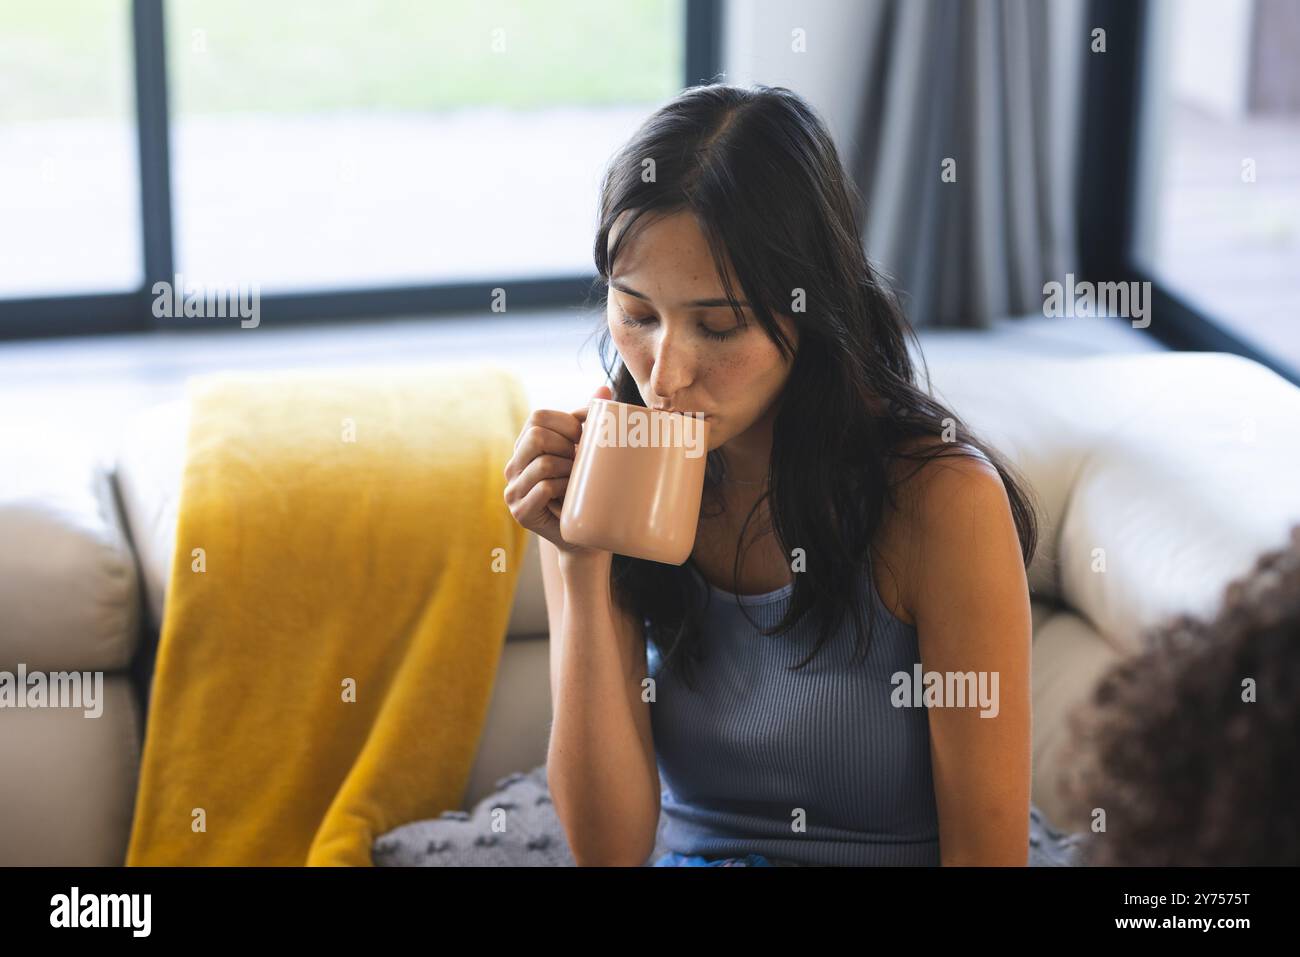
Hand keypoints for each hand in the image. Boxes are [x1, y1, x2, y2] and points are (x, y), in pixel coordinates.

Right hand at [503, 385, 612, 554]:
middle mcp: (514, 465)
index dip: (567, 424)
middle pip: (536, 436)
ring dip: (569, 470)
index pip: (538, 417)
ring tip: (577, 482)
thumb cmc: (588, 490)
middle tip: (580, 463)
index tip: (584, 440)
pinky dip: (563, 489)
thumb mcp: (589, 453)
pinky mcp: (521, 512)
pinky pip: (542, 489)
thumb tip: (604, 389)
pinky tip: (571, 497)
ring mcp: (513, 490)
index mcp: (525, 446)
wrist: (587, 537)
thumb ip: (591, 420)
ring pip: (542, 463)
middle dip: (567, 445)